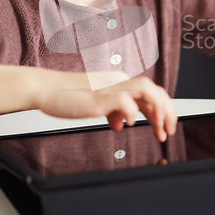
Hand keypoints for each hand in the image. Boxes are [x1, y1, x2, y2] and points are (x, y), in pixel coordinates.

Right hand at [35, 70, 176, 142]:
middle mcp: (118, 81)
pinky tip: (128, 124)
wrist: (46, 89)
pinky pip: (123, 100)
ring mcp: (109, 87)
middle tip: (169, 132)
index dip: (162, 110)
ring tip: (159, 128)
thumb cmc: (68, 96)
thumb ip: (112, 111)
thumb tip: (121, 123)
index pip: (150, 92)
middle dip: (167, 112)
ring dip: (157, 110)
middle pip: (154, 90)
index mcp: (119, 82)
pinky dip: (131, 112)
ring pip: (146, 90)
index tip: (164, 127)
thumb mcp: (96, 105)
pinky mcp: (99, 95)